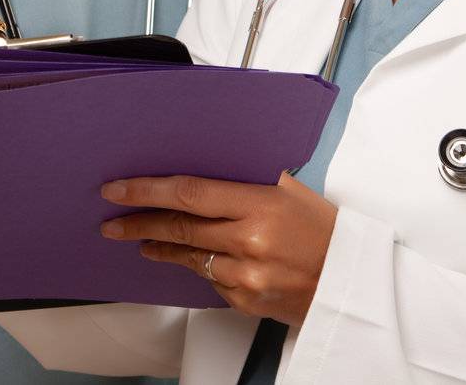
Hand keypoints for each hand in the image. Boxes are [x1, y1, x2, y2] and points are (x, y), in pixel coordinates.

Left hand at [99, 172, 336, 326]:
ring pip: (188, 256)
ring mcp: (245, 276)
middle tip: (113, 219)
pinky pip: (209, 279)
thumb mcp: (291, 192)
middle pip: (179, 227)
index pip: (189, 193)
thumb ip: (247, 179)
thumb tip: (205, 163)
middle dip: (139, 222)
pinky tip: (185, 258)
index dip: (147, 190)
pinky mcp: (244, 301)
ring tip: (140, 238)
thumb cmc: (326, 233)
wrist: (352, 283)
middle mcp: (250, 242)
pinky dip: (196, 265)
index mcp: (261, 206)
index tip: (119, 189)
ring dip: (159, 246)